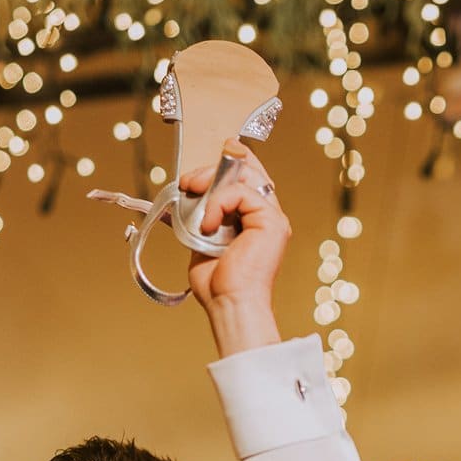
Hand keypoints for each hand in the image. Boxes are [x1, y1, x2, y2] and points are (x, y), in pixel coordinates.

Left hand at [180, 141, 289, 354]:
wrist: (229, 303)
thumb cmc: (218, 284)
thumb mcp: (202, 241)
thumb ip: (202, 217)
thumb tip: (188, 196)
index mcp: (256, 220)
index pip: (249, 177)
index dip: (233, 160)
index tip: (212, 158)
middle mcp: (269, 215)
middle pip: (248, 169)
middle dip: (214, 168)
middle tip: (188, 182)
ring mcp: (273, 218)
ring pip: (245, 176)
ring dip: (211, 181)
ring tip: (193, 199)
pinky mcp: (272, 222)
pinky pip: (241, 193)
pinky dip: (218, 203)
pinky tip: (208, 225)